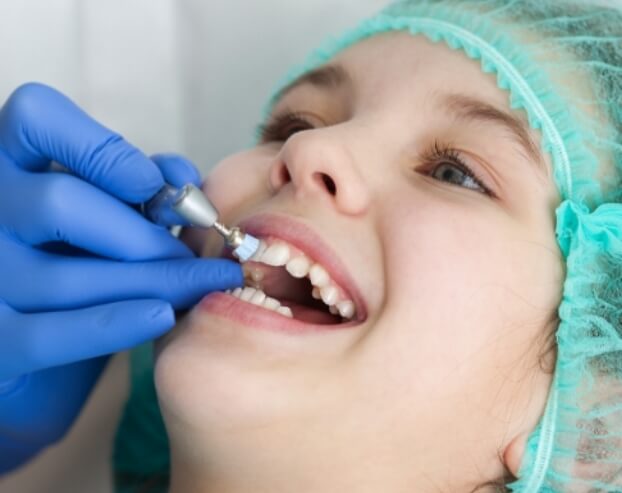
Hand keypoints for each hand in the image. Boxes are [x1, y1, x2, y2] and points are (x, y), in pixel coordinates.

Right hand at [0, 83, 242, 471]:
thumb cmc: (79, 271)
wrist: (27, 352)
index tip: (160, 185)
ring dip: (151, 275)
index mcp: (13, 169)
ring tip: (198, 281)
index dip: (105, 148)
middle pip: (67, 207)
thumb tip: (181, 177)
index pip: (36, 120)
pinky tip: (160, 312)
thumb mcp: (103, 222)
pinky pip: (58, 327)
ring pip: (73, 271)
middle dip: (144, 231)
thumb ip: (137, 191)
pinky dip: (120, 316)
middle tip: (197, 248)